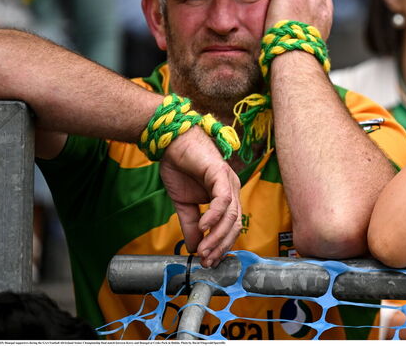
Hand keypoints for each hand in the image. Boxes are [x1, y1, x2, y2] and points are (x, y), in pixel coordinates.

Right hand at [159, 128, 241, 267]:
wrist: (171, 144)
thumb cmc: (180, 168)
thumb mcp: (183, 204)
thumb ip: (190, 225)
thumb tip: (193, 248)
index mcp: (226, 197)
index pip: (230, 227)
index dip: (221, 246)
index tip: (208, 261)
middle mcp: (232, 190)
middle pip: (235, 225)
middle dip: (220, 246)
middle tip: (207, 260)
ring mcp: (228, 181)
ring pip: (231, 215)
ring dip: (217, 236)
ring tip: (204, 249)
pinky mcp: (220, 174)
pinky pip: (223, 199)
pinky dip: (214, 216)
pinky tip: (203, 227)